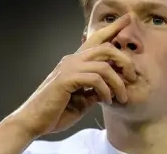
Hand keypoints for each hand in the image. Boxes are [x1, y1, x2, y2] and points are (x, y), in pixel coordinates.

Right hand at [8, 14, 138, 138]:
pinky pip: (95, 78)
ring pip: (104, 64)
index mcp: (75, 62)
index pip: (96, 40)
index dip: (112, 28)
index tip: (127, 18)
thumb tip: (110, 88)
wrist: (33, 122)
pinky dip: (105, 90)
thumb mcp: (82, 101)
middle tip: (132, 77)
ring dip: (118, 82)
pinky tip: (107, 100)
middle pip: (105, 47)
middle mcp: (71, 60)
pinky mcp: (66, 79)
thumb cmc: (55, 113)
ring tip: (121, 97)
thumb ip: (95, 91)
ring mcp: (68, 68)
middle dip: (124, 60)